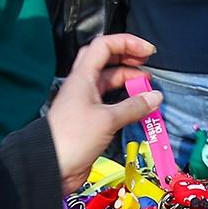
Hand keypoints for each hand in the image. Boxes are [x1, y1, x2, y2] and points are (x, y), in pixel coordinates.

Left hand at [47, 34, 160, 192]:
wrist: (52, 165)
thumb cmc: (72, 137)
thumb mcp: (107, 119)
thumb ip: (134, 107)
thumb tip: (154, 98)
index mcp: (83, 76)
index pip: (105, 46)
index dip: (127, 43)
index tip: (147, 51)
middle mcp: (84, 86)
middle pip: (107, 62)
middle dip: (128, 60)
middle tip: (147, 65)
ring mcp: (87, 103)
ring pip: (111, 83)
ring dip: (129, 83)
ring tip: (147, 90)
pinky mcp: (91, 120)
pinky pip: (112, 104)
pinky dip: (126, 103)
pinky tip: (139, 109)